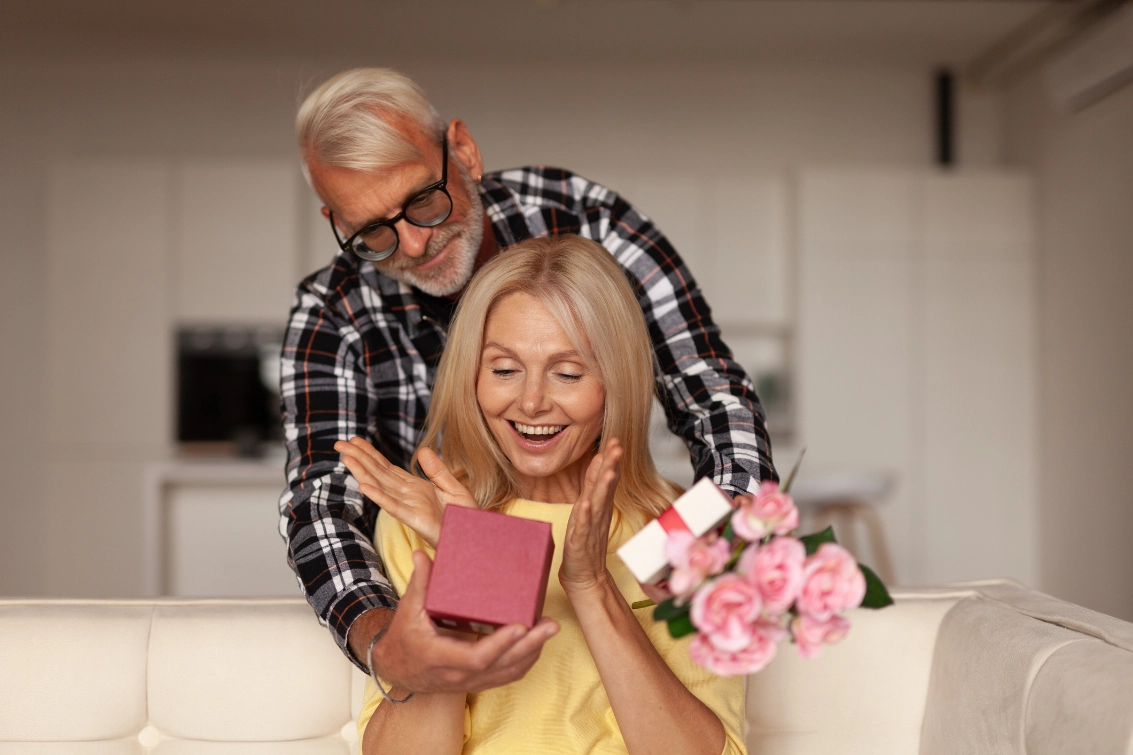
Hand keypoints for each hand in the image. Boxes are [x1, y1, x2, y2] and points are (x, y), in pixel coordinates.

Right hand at [335, 437, 475, 547]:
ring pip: (381, 486)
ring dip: (363, 473)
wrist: (475, 538)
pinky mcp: (415, 519)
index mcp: (415, 487)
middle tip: (339, 443)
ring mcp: (409, 507)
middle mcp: (407, 495)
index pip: (387, 467)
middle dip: (359, 458)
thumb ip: (437, 470)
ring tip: (346, 459)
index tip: (355, 441)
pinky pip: (394, 506)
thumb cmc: (464, 518)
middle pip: (379, 473)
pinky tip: (364, 487)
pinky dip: (379, 496)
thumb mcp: (453, 488)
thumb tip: (422, 450)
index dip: (370, 454)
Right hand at [368, 551, 559, 693]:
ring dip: (533, 651)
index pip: (474, 657)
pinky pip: (508, 675)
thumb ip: (419, 583)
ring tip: (550, 628)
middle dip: (529, 645)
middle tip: (550, 624)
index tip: (520, 626)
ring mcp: (470, 681)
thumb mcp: (408, 610)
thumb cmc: (406, 637)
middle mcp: (458, 674)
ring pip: (508, 672)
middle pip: (500, 665)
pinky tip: (539, 642)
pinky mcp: (479, 680)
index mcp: (438, 657)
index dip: (499, 644)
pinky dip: (526, 660)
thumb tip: (421, 554)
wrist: (401, 669)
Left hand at [560, 438, 622, 595]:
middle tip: (617, 447)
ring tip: (608, 471)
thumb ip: (594, 484)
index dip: (610, 460)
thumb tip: (600, 459)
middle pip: (605, 487)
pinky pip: (583, 527)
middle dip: (611, 466)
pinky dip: (584, 516)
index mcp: (599, 505)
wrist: (585, 576)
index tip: (615, 441)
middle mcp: (597, 514)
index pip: (607, 478)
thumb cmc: (585, 541)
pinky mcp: (580, 543)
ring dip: (603, 487)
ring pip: (598, 504)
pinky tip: (586, 504)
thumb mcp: (589, 507)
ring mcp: (590, 528)